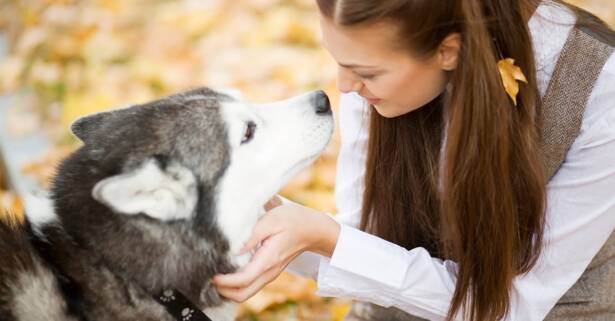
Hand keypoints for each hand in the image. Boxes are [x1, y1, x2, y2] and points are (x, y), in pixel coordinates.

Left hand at [212, 202, 339, 301]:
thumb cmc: (292, 220)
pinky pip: (249, 286)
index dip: (224, 281)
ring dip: (228, 289)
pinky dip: (236, 285)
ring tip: (215, 273)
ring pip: (245, 293)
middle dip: (222, 291)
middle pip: (242, 295)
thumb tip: (231, 248)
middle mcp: (269, 272)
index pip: (243, 280)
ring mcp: (269, 274)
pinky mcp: (268, 272)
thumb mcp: (271, 220)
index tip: (211, 273)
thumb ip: (250, 235)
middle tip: (208, 275)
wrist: (313, 228)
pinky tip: (227, 270)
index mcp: (268, 260)